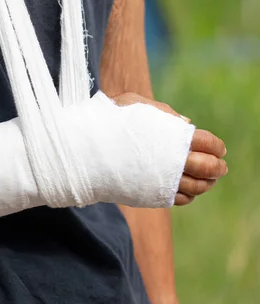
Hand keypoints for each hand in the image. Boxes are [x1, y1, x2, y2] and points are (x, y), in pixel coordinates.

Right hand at [112, 93, 227, 205]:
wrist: (83, 148)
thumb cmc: (107, 121)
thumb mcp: (134, 103)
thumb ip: (162, 112)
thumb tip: (186, 123)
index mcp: (172, 135)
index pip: (207, 142)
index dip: (217, 146)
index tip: (219, 149)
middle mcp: (171, 159)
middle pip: (208, 167)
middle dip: (217, 167)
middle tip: (220, 167)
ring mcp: (161, 179)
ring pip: (196, 187)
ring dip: (206, 184)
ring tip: (208, 181)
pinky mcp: (150, 195)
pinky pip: (179, 200)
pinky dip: (188, 196)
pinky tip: (188, 190)